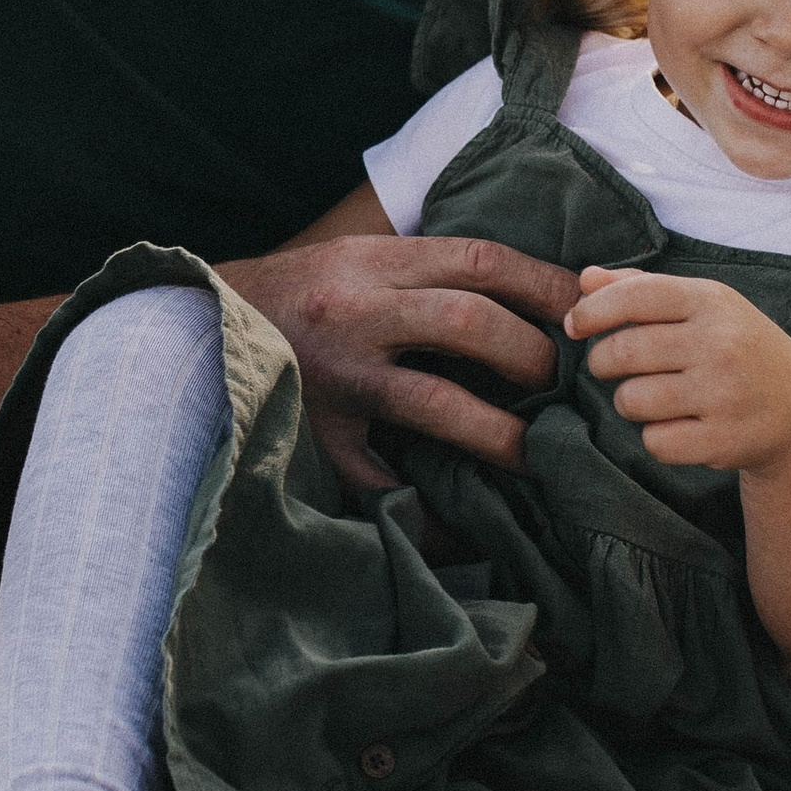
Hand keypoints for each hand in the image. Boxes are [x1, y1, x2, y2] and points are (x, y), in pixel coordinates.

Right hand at [224, 236, 578, 497]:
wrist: (196, 326)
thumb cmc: (300, 296)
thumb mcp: (359, 260)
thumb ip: (430, 273)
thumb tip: (535, 297)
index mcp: (375, 262)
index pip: (481, 260)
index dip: (548, 285)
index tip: (594, 311)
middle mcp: (356, 311)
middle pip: (469, 322)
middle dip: (532, 355)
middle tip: (565, 385)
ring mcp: (335, 377)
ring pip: (434, 402)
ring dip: (499, 433)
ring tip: (537, 456)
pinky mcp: (315, 434)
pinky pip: (380, 481)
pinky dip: (425, 511)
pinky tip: (466, 531)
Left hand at [565, 265, 790, 473]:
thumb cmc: (740, 351)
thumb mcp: (706, 308)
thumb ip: (643, 289)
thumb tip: (585, 280)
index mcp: (714, 302)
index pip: (634, 297)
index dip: (592, 311)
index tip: (575, 324)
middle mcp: (721, 344)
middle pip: (622, 353)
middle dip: (603, 362)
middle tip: (614, 367)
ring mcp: (725, 394)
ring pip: (631, 401)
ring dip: (629, 403)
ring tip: (656, 398)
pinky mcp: (724, 441)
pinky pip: (655, 442)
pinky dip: (658, 438)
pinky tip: (682, 426)